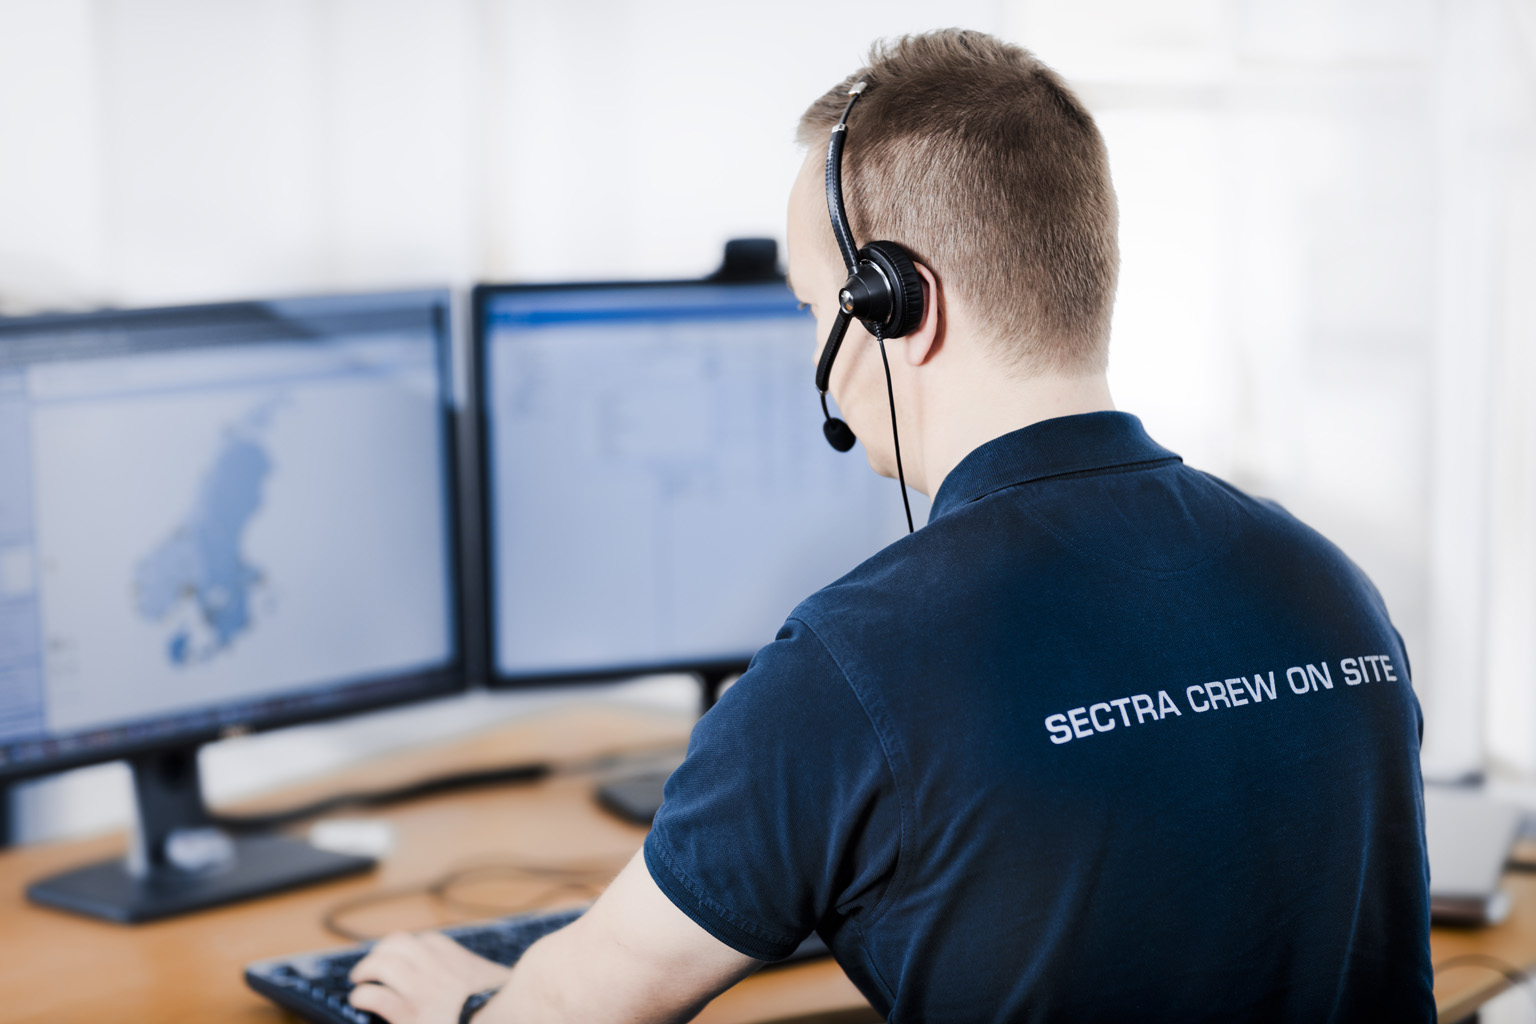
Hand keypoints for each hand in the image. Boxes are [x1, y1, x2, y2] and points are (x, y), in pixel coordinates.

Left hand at [348, 930, 512, 1023]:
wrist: (505, 1022)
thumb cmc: (501, 1011)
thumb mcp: (496, 985)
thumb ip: (482, 979)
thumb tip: (483, 982)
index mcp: (460, 961)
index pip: (429, 941)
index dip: (412, 948)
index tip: (405, 957)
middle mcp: (439, 969)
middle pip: (400, 943)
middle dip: (382, 951)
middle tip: (372, 966)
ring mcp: (424, 990)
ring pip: (385, 963)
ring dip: (367, 967)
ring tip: (360, 979)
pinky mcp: (410, 1015)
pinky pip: (378, 996)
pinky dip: (364, 995)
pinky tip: (359, 1000)